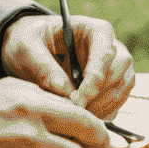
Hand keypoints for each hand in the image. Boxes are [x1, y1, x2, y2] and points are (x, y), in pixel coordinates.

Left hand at [0, 13, 134, 117]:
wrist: (30, 49)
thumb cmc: (29, 41)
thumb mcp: (26, 48)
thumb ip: (43, 66)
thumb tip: (63, 89)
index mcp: (93, 30)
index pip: (105, 52)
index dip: (95, 77)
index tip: (78, 99)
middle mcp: (109, 46)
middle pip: (120, 71)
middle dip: (100, 95)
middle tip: (76, 112)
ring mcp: (113, 65)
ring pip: (123, 87)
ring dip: (104, 106)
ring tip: (77, 116)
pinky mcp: (111, 84)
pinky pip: (118, 100)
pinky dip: (104, 112)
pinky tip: (83, 117)